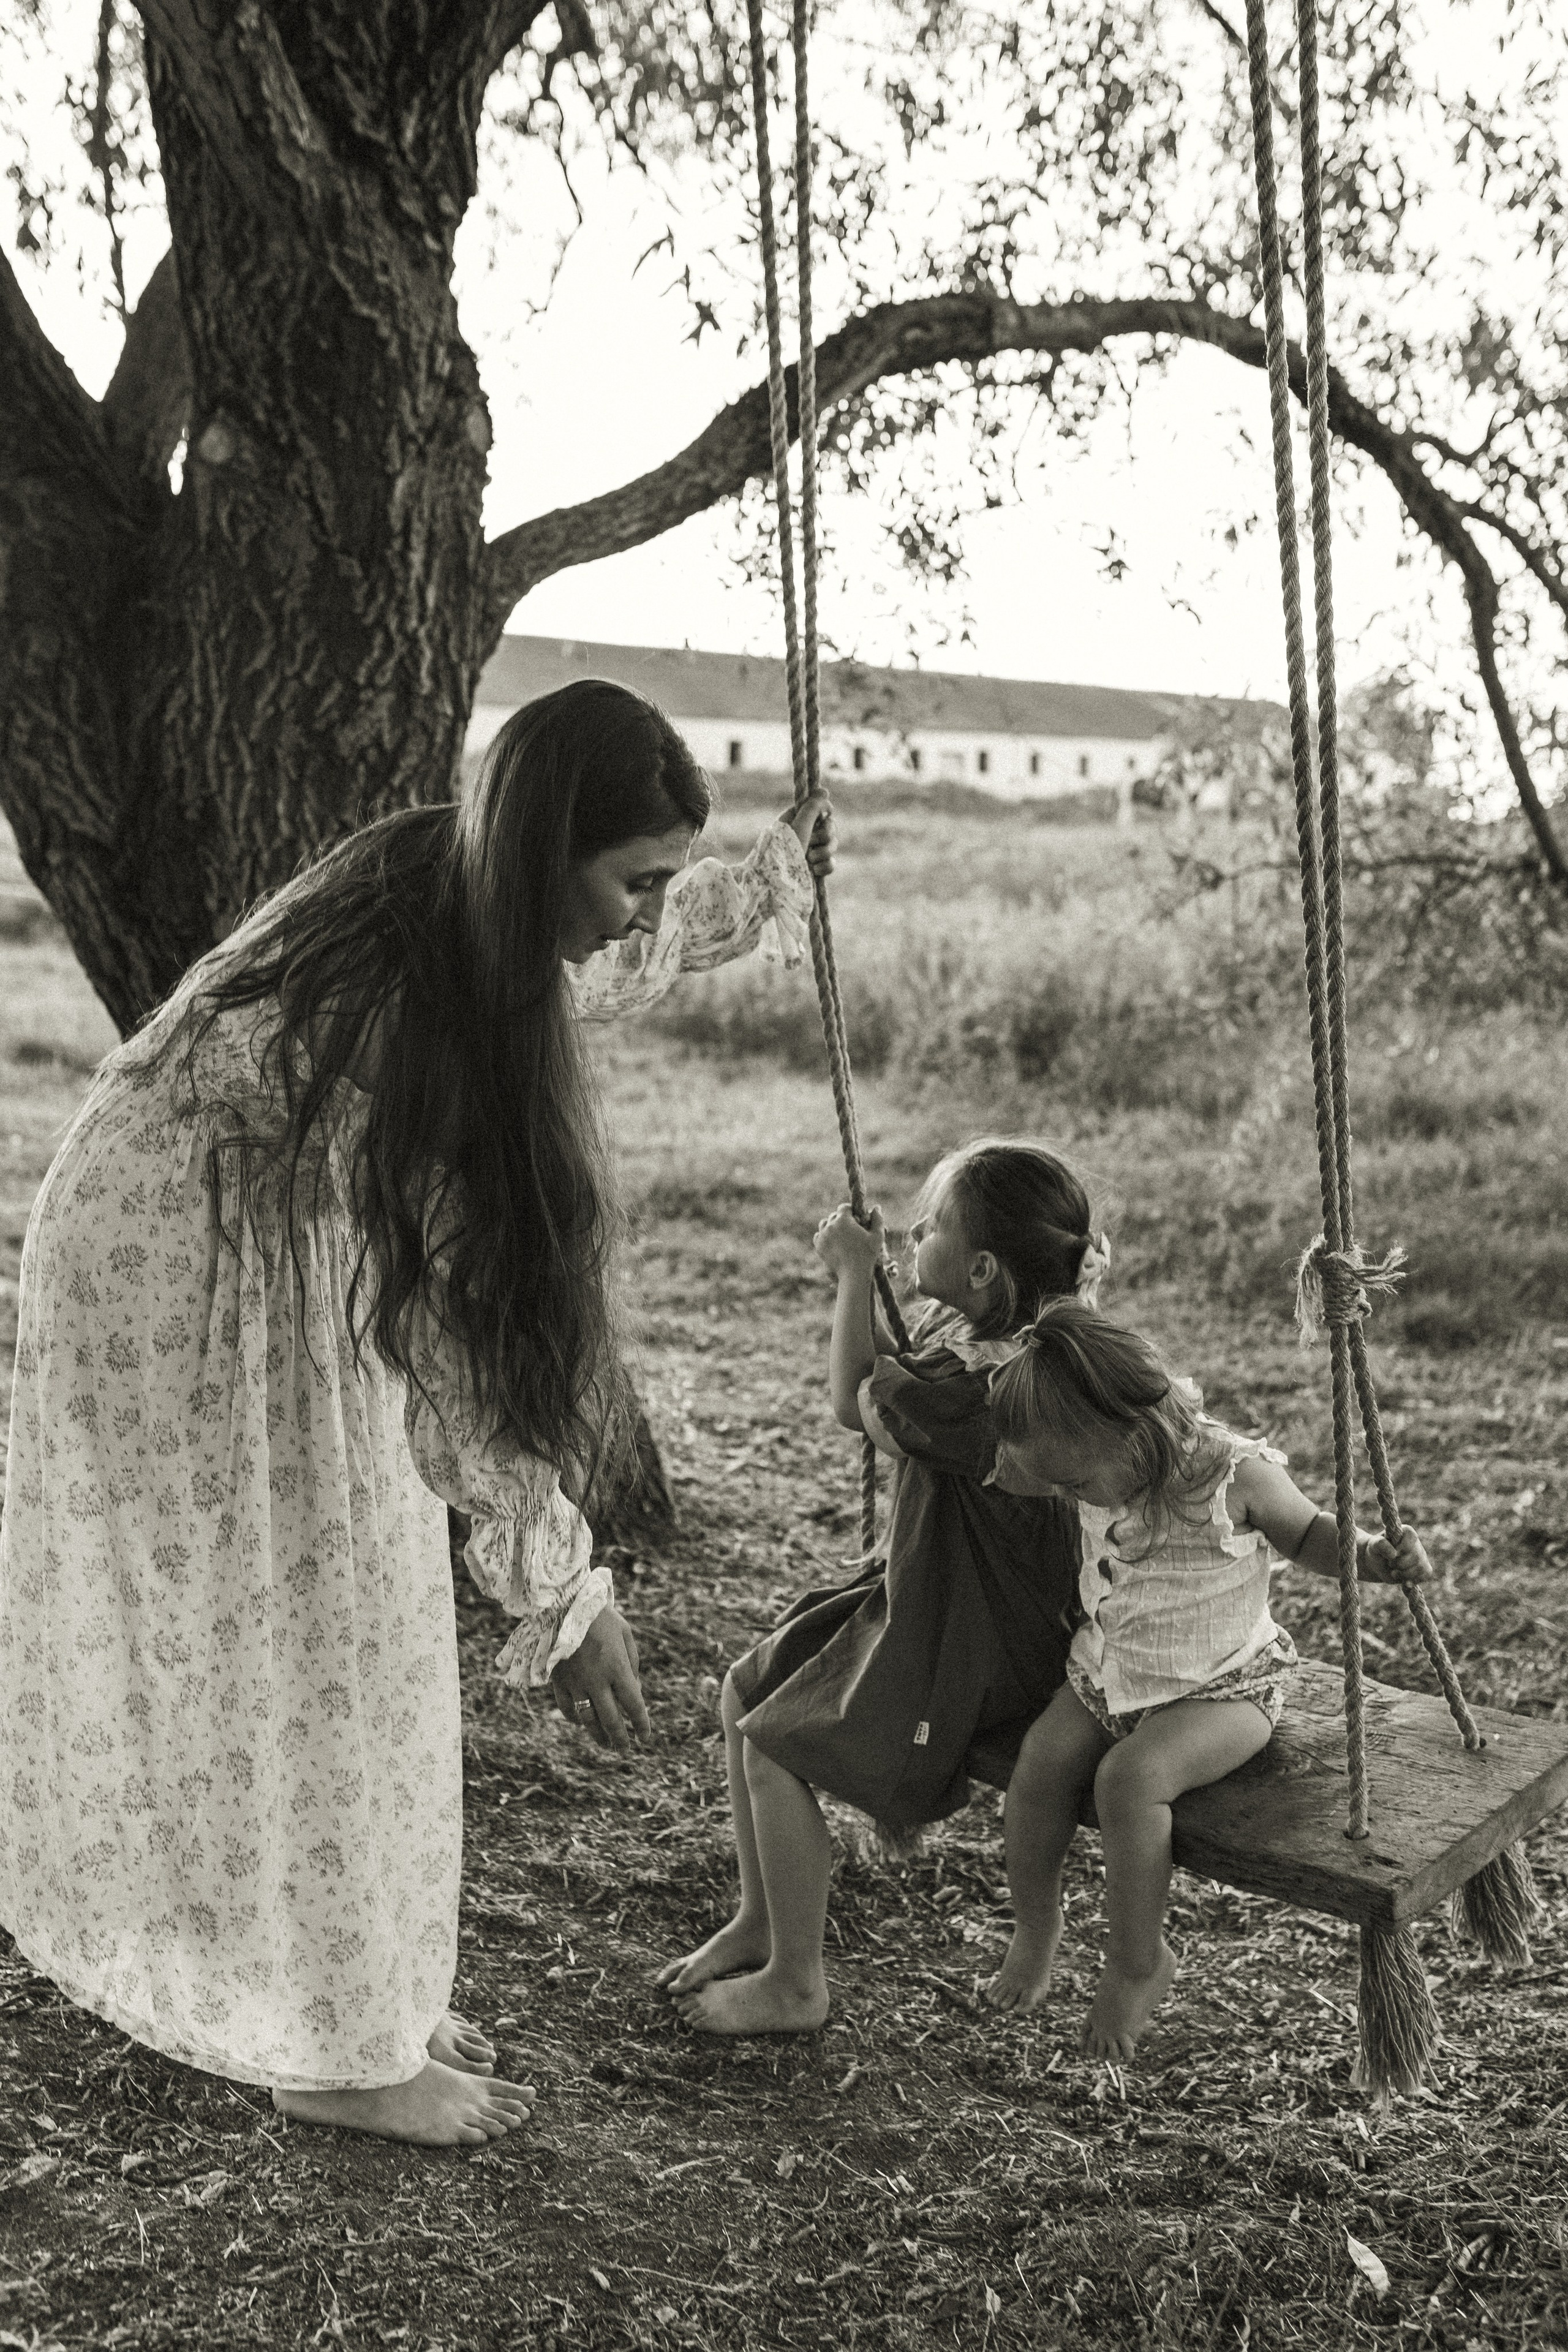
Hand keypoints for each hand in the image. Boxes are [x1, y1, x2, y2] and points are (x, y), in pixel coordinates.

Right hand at [549, 1606, 650, 1749]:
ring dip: (598, 1735)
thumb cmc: (600, 1616)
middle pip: (611, 1720)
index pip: (634, 1705)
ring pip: (588, 1719)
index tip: (645, 1737)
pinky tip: (581, 1722)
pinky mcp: (558, 1680)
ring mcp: (576, 1683)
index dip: (641, 1725)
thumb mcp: (625, 1634)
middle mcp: (597, 1681)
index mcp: (618, 1668)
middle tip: (625, 1749)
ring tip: (606, 1744)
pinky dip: (575, 1718)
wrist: (564, 1604)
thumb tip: (635, 1689)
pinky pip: (567, 1707)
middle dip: (620, 1739)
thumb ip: (633, 1662)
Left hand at [783, 793, 834, 878]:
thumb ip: (813, 806)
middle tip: (811, 841)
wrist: (779, 881)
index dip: (824, 815)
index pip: (820, 811)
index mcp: (797, 820)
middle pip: (830, 828)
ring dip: (823, 852)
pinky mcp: (815, 868)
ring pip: (832, 846)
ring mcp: (810, 852)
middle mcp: (804, 834)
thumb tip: (825, 792)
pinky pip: (831, 863)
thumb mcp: (800, 823)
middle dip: (824, 836)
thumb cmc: (786, 849)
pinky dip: (825, 866)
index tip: (823, 817)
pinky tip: (813, 870)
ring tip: (810, 859)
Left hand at [813, 1201, 884, 1274]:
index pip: (844, 1207)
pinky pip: (818, 1235)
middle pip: (834, 1215)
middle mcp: (830, 1225)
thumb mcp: (877, 1236)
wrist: (853, 1274)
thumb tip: (876, 1207)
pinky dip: (825, 1236)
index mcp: (843, 1220)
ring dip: (831, 1226)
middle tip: (851, 1229)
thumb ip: (878, 1220)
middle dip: (842, 1219)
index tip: (856, 1218)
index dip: (851, 1211)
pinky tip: (833, 1241)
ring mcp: (822, 1236)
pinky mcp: (818, 1246)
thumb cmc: (867, 1254)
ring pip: (824, 1224)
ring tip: (841, 1234)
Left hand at [1362, 1526, 1429, 1584]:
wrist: (1378, 1563)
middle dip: (1399, 1564)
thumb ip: (1380, 1544)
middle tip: (1390, 1564)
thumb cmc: (1377, 1551)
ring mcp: (1422, 1556)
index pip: (1411, 1538)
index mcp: (1406, 1532)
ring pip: (1421, 1568)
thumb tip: (1393, 1554)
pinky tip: (1404, 1581)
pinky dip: (1414, 1580)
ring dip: (1405, 1574)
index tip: (1390, 1554)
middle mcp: (1417, 1543)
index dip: (1400, 1548)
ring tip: (1394, 1573)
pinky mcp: (1424, 1568)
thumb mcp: (1373, 1545)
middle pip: (1416, 1557)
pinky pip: (1426, 1575)